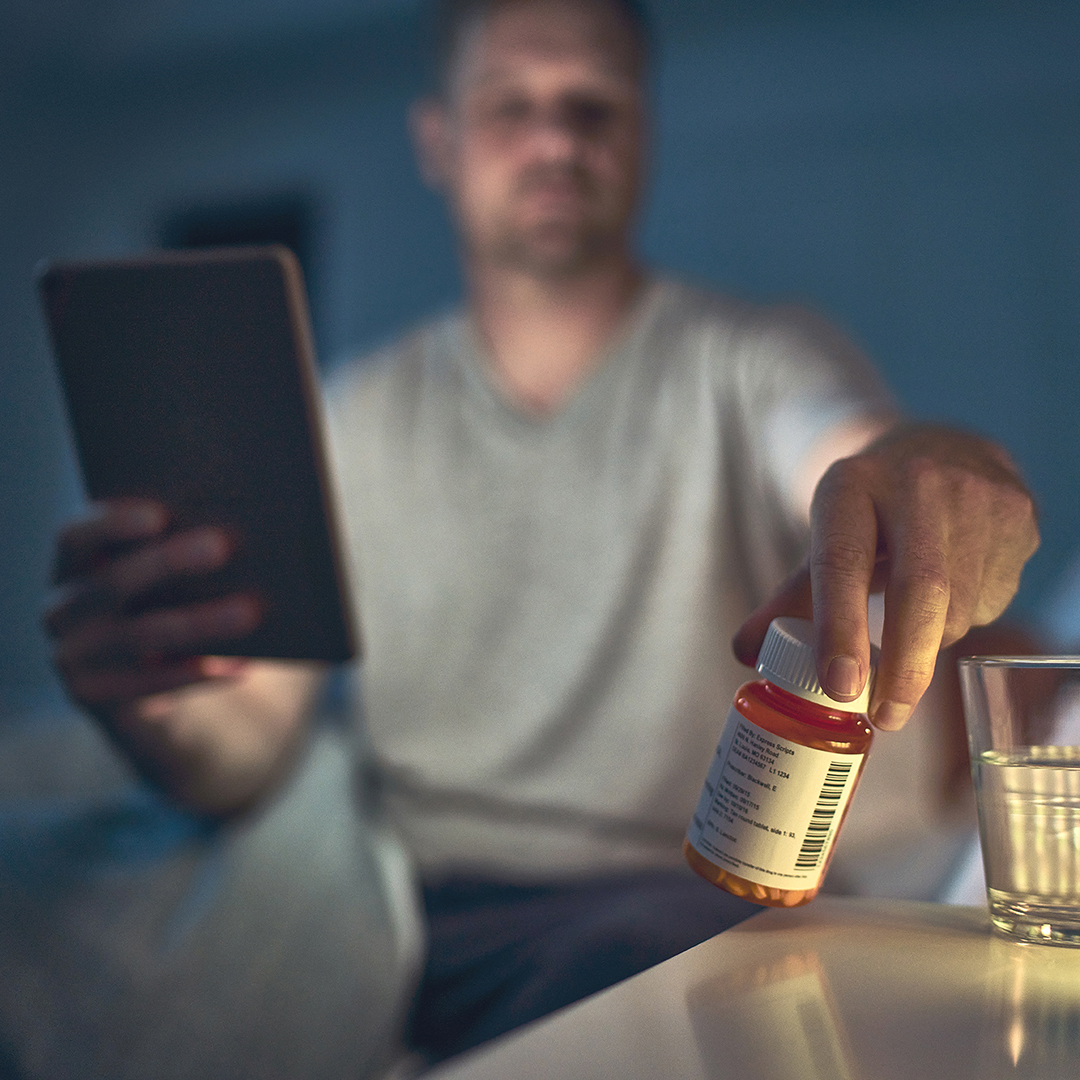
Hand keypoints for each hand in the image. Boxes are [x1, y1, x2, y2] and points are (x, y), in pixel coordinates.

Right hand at [44, 498, 262, 713]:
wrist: (157, 689)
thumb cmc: (174, 608)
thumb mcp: (169, 580)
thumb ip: (183, 553)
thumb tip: (241, 530)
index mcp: (73, 566)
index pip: (76, 537)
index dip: (111, 524)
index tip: (160, 515)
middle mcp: (62, 609)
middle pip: (111, 583)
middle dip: (167, 563)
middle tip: (221, 547)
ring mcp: (71, 657)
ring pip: (138, 636)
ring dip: (196, 622)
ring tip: (248, 612)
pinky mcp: (94, 698)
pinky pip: (151, 685)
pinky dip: (198, 673)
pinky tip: (241, 666)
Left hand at [733, 424, 1039, 730]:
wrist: (946, 449)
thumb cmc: (873, 508)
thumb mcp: (826, 536)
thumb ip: (788, 597)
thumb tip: (744, 653)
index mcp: (850, 484)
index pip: (842, 562)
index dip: (840, 626)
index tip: (839, 686)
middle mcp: (918, 482)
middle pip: (919, 590)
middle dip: (905, 666)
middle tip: (885, 717)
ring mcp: (977, 495)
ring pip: (958, 606)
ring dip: (932, 644)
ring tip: (913, 632)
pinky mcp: (1019, 517)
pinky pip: (993, 598)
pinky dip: (968, 618)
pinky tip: (954, 593)